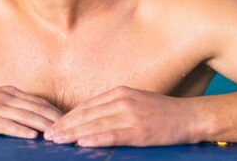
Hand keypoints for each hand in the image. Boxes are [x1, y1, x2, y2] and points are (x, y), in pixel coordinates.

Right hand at [0, 85, 62, 138]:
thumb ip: (8, 102)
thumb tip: (24, 110)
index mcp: (8, 91)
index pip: (38, 101)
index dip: (54, 110)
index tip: (68, 120)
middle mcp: (5, 97)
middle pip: (37, 108)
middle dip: (55, 119)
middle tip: (70, 129)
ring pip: (26, 116)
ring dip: (44, 126)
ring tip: (58, 135)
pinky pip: (7, 125)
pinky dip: (22, 130)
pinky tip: (33, 136)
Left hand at [45, 86, 202, 146]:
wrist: (189, 116)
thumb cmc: (162, 112)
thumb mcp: (135, 102)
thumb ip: (114, 107)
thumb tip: (91, 118)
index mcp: (119, 93)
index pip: (86, 106)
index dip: (67, 116)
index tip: (53, 126)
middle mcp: (122, 101)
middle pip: (86, 114)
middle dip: (65, 126)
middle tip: (47, 135)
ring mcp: (130, 115)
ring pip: (95, 125)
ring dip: (73, 134)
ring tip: (57, 141)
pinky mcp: (139, 130)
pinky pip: (112, 135)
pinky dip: (95, 139)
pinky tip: (81, 143)